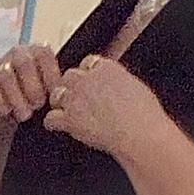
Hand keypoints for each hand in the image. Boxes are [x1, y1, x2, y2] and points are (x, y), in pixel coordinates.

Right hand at [0, 42, 65, 124]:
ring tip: (25, 114)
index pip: (44, 54)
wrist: (10, 118)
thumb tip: (64, 91)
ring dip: (17, 98)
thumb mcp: (48, 92)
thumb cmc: (32, 102)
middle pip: (24, 63)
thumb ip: (56, 86)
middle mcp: (17, 54)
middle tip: (38, 105)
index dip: (50, 75)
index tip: (54, 95)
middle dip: (33, 87)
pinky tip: (7, 112)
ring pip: (6, 76)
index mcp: (36, 52)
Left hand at [41, 55, 162, 163]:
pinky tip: (60, 127)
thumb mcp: (134, 85)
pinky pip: (50, 118)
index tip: (90, 85)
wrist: (139, 131)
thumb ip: (118, 80)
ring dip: (60, 103)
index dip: (87, 75)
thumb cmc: (144, 114)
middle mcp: (89, 79)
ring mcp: (77, 98)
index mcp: (107, 67)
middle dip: (71, 88)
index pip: (87, 63)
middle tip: (77, 101)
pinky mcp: (70, 119)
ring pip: (56, 94)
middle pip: (68, 76)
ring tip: (67, 113)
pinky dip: (53, 123)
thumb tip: (116, 85)